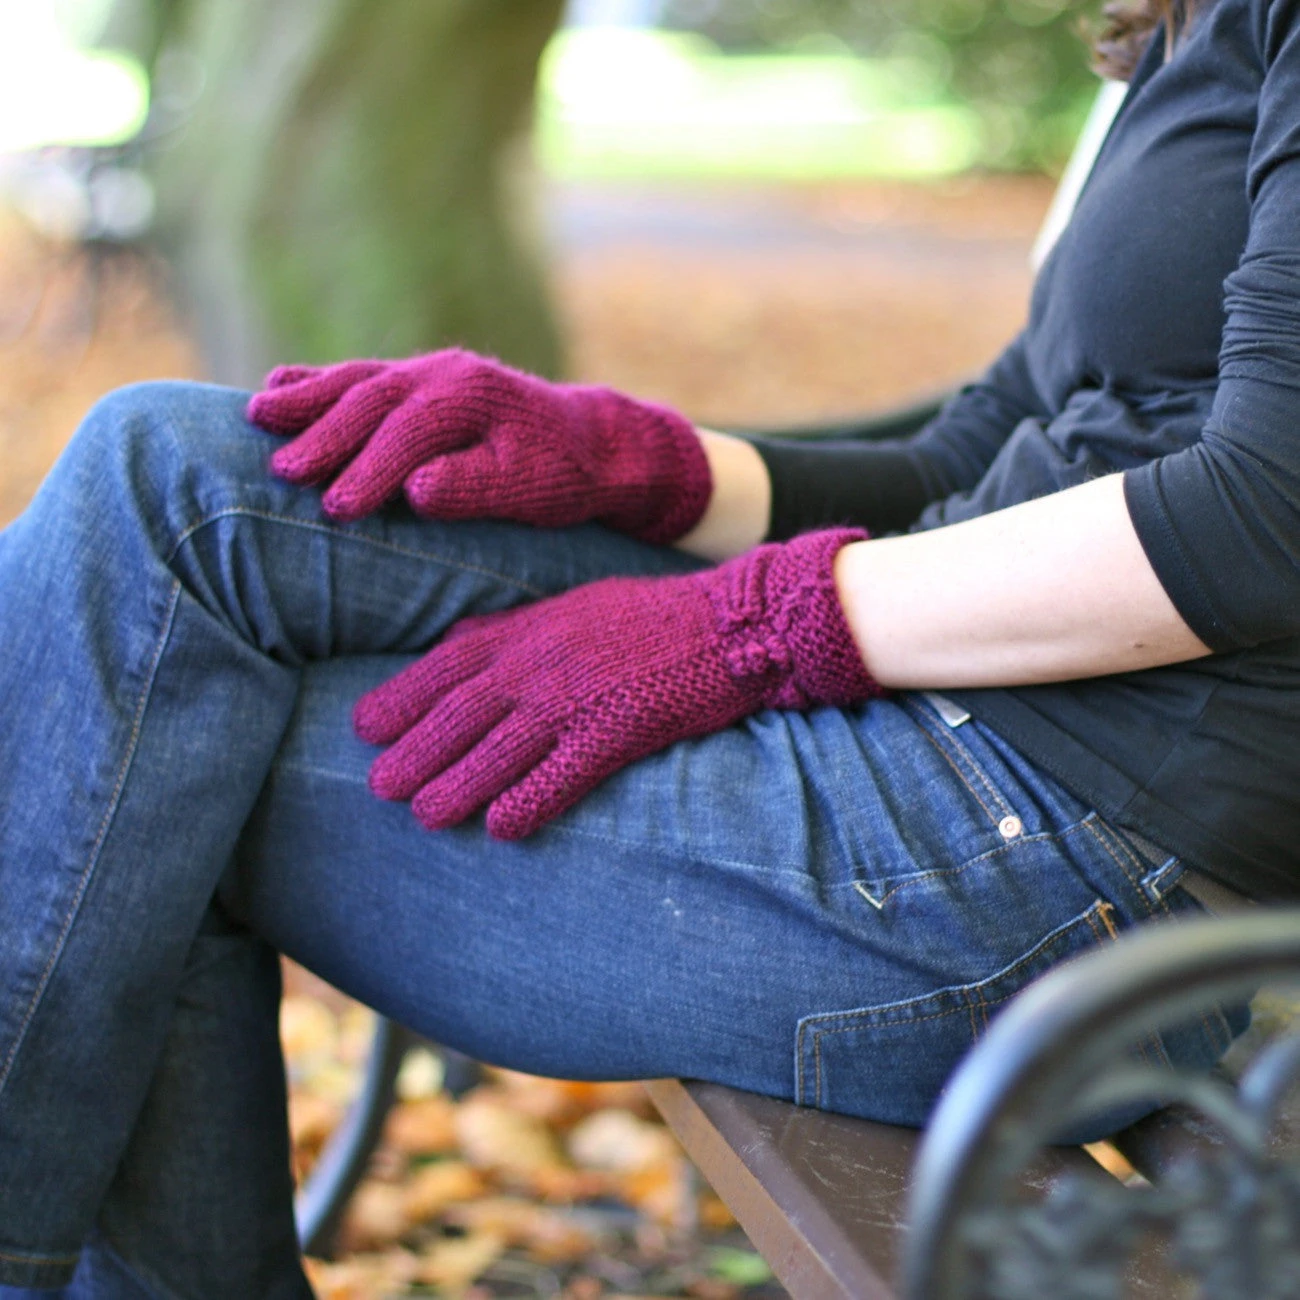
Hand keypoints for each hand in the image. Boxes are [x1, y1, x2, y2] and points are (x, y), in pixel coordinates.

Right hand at [246, 349, 711, 543]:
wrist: (592, 442)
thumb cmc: (560, 475)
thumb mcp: (528, 490)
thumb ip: (473, 489)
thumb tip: (415, 490)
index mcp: (471, 398)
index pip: (408, 434)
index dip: (369, 472)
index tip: (336, 511)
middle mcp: (445, 373)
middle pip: (372, 400)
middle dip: (324, 436)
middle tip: (283, 472)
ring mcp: (430, 370)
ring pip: (358, 379)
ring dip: (307, 399)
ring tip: (258, 417)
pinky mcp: (420, 379)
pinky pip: (362, 374)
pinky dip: (318, 380)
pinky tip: (277, 385)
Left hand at [353, 528, 879, 838]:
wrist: (728, 623)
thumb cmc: (647, 616)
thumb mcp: (569, 605)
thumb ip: (510, 628)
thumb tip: (453, 644)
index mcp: (527, 631)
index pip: (447, 666)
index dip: (401, 698)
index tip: (364, 726)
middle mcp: (540, 666)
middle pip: (461, 714)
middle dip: (415, 752)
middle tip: (378, 787)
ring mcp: (576, 699)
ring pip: (499, 750)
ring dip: (456, 786)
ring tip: (424, 816)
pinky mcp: (617, 732)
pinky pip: (562, 775)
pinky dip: (528, 803)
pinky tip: (501, 829)